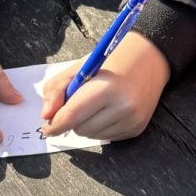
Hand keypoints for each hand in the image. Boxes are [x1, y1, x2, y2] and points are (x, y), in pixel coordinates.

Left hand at [40, 30, 169, 141]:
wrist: (150, 58)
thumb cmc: (111, 61)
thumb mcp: (79, 67)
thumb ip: (56, 89)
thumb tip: (46, 115)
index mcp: (106, 87)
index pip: (71, 116)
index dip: (54, 124)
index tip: (46, 127)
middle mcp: (122, 107)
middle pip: (80, 129)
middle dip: (73, 120)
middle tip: (80, 102)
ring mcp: (132, 119)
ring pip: (92, 136)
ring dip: (87, 124)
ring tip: (97, 105)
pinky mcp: (137, 128)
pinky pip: (107, 138)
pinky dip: (101, 128)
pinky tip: (110, 110)